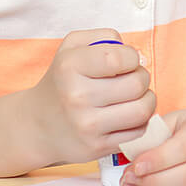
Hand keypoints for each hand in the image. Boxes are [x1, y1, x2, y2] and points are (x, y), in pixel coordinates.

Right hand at [29, 30, 155, 164]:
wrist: (37, 125)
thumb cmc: (62, 80)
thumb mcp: (72, 46)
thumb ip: (105, 38)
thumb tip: (137, 55)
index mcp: (70, 66)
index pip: (120, 58)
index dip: (132, 57)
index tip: (127, 61)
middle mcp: (77, 97)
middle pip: (136, 84)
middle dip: (142, 78)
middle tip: (133, 79)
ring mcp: (87, 125)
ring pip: (141, 110)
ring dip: (147, 100)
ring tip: (137, 97)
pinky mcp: (96, 147)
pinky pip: (137, 132)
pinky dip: (140, 122)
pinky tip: (128, 115)